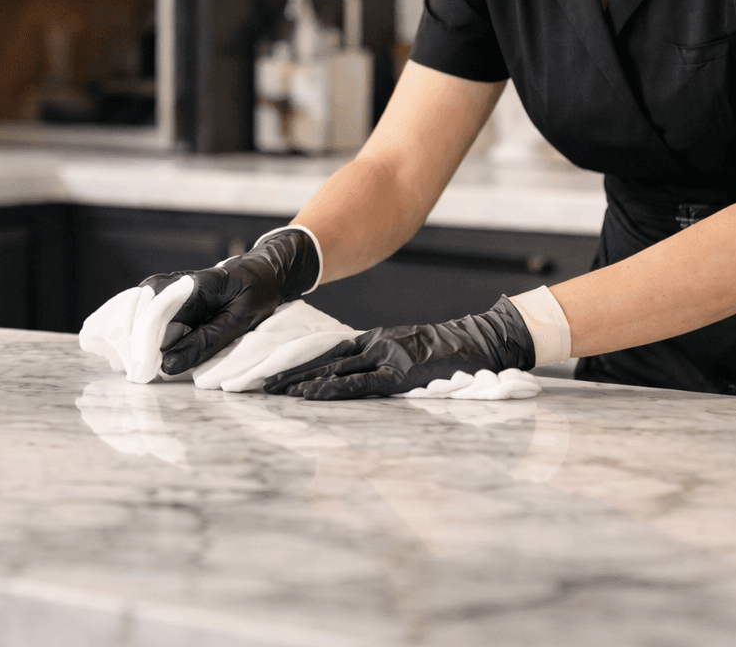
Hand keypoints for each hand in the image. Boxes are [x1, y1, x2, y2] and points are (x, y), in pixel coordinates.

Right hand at [139, 227, 320, 374]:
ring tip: (131, 363)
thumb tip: (170, 363)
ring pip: (137, 307)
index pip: (160, 316)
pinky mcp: (167, 293)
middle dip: (134, 342)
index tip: (144, 372)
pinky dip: (137, 328)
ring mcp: (169, 285)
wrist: (262, 270)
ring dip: (131, 335)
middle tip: (137, 372)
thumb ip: (206, 341)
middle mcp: (177, 281)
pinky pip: (144, 308)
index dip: (147, 346)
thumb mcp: (241, 320)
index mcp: (197, 285)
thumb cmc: (256, 293)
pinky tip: (135, 348)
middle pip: (142, 310)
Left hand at [262, 296, 534, 399]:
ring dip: (299, 381)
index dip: (299, 361)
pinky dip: (330, 389)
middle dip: (288, 370)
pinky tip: (308, 394)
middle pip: (322, 360)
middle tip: (256, 379)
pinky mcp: (399, 375)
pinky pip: (358, 384)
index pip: (328, 352)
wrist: (480, 340)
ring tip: (270, 388)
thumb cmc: (448, 350)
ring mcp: (386, 359)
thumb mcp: (409, 349)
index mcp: (376, 341)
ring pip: (333, 371)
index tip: (271, 368)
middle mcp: (375, 347)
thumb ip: (383, 359)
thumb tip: (359, 373)